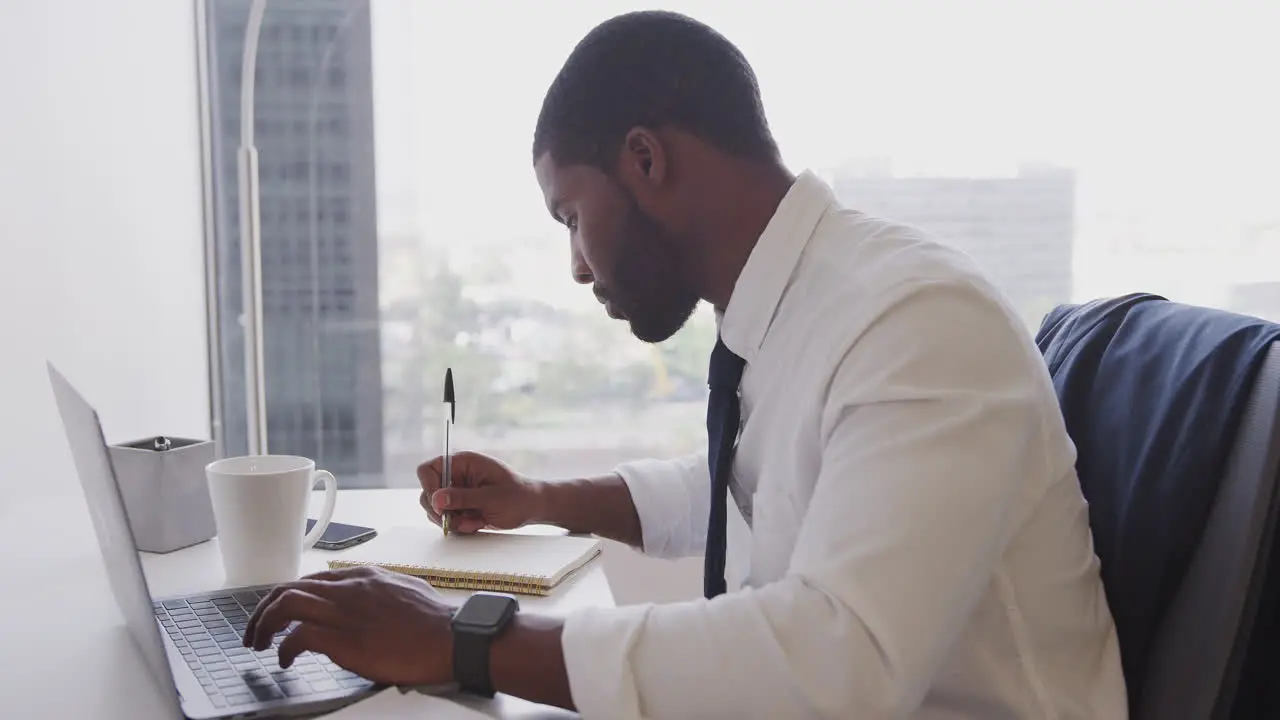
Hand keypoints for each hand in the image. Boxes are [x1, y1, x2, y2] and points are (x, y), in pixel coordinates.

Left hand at [243, 565, 455, 685]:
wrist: (453, 636)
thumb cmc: (437, 621)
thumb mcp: (406, 591)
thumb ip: (382, 593)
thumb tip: (372, 603)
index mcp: (364, 577)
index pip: (311, 580)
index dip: (289, 597)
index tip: (281, 614)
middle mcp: (349, 589)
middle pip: (289, 588)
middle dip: (264, 609)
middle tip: (256, 630)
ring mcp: (345, 613)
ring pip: (285, 603)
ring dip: (264, 624)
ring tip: (258, 643)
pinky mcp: (344, 639)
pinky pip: (298, 636)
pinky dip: (285, 648)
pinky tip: (285, 660)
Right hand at [417, 451, 541, 533]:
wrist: (531, 508)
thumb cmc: (517, 497)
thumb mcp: (491, 498)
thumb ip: (463, 498)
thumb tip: (436, 499)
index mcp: (463, 463)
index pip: (428, 470)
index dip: (429, 488)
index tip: (440, 507)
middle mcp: (456, 475)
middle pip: (427, 492)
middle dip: (440, 511)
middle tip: (459, 521)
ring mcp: (457, 491)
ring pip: (435, 509)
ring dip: (451, 521)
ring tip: (474, 522)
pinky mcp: (460, 506)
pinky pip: (446, 519)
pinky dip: (458, 525)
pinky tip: (477, 523)